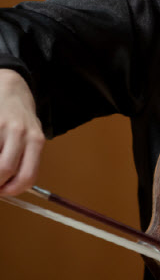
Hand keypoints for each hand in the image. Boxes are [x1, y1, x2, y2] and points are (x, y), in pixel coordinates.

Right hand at [0, 69, 44, 195]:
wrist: (11, 88)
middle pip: (5, 170)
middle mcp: (21, 133)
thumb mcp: (32, 137)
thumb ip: (25, 160)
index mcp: (36, 140)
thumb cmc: (21, 119)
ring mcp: (3, 127)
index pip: (27, 176)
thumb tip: (8, 187)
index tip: (5, 191)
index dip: (13, 190)